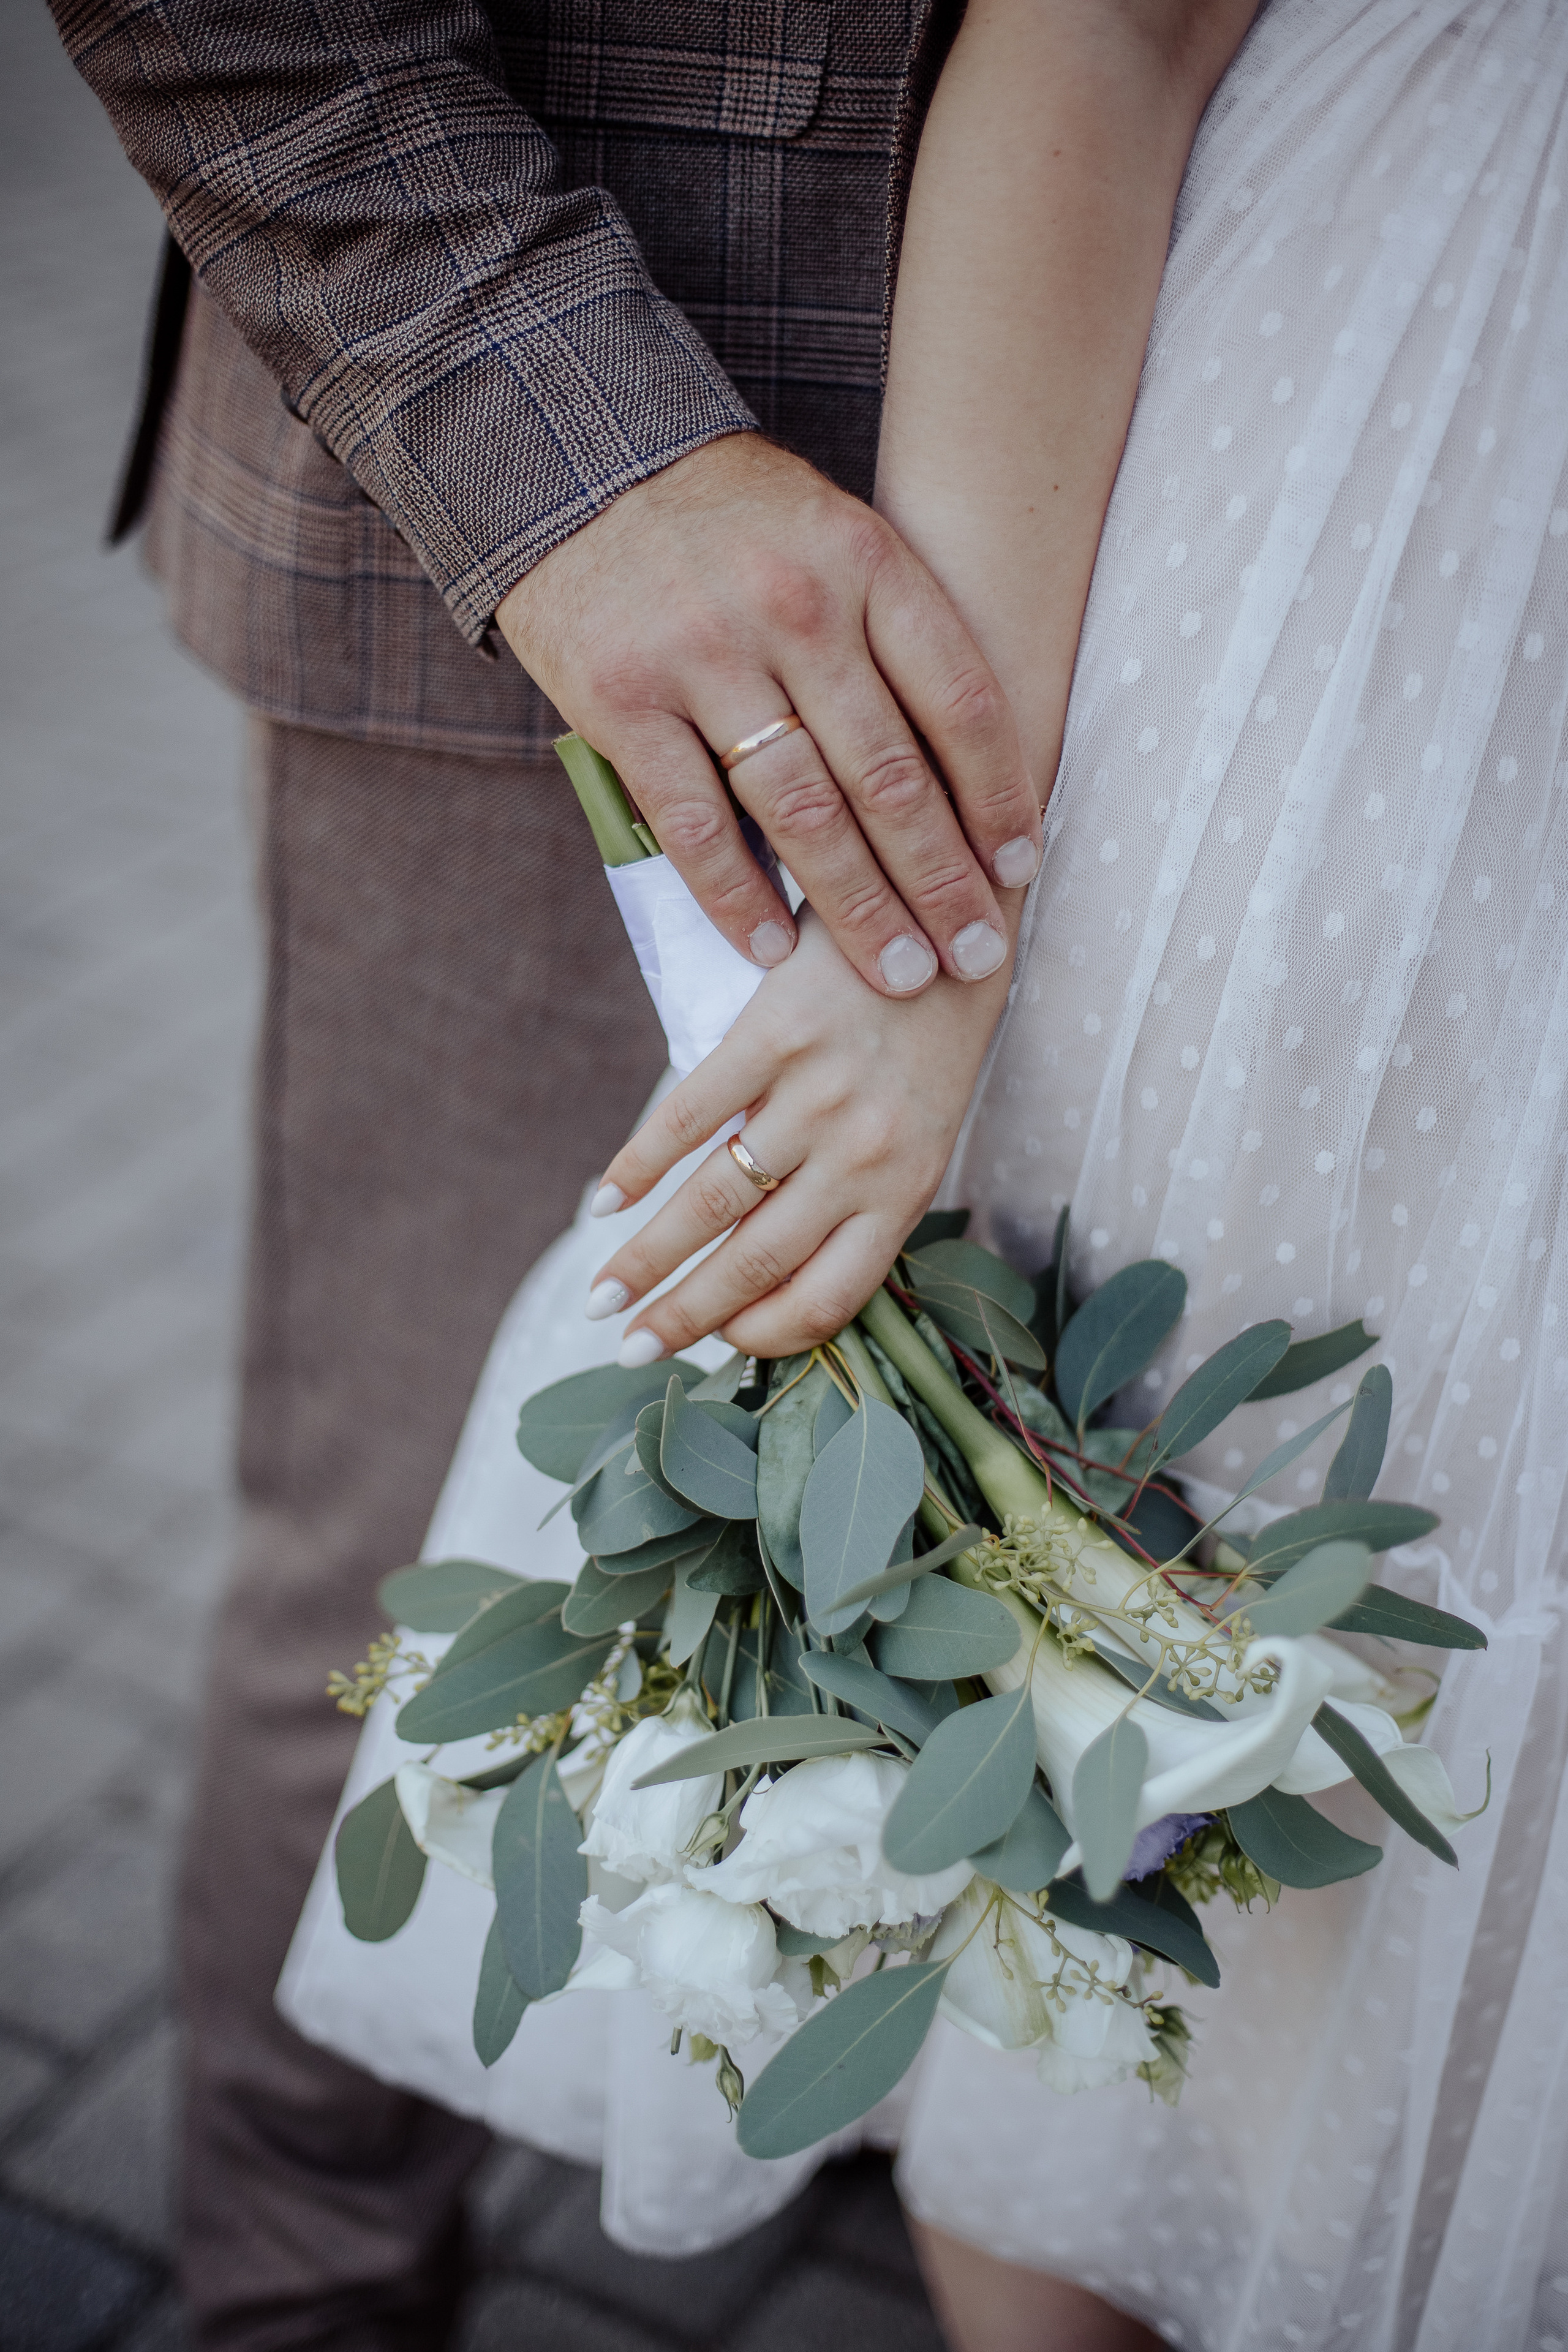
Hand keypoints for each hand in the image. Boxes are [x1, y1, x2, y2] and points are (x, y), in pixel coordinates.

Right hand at [496, 434, 1040, 998]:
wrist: (574, 461)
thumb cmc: (727, 521)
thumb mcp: (831, 536)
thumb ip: (889, 633)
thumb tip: (961, 774)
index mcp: (865, 563)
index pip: (958, 702)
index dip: (999, 799)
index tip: (1021, 872)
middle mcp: (794, 609)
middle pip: (891, 776)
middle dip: (942, 882)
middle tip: (975, 956)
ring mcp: (704, 657)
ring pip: (804, 814)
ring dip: (860, 909)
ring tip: (900, 975)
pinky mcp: (623, 701)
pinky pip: (695, 825)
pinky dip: (739, 897)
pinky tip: (776, 949)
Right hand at [581, 910, 1012, 1360]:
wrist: (949, 917)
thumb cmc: (932, 1036)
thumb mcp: (918, 1129)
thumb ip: (860, 1194)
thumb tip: (773, 1266)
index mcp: (906, 1190)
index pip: (829, 1296)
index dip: (764, 1334)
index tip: (717, 1347)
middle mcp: (865, 1155)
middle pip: (756, 1262)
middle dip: (683, 1316)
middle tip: (630, 1349)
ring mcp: (820, 1094)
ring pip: (713, 1202)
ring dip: (646, 1258)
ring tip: (602, 1295)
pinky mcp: (777, 1032)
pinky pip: (689, 1117)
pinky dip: (638, 1166)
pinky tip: (606, 1201)